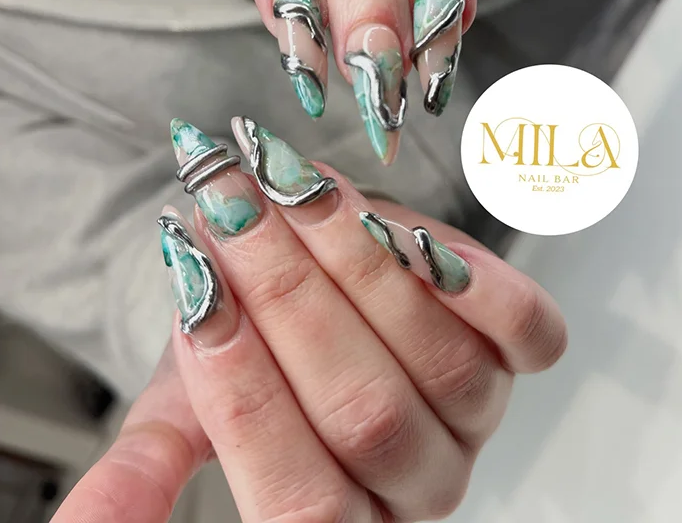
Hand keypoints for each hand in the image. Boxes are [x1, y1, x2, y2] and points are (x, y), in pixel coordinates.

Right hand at [54, 117, 565, 521]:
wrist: (312, 288)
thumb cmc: (251, 349)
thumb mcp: (190, 406)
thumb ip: (151, 462)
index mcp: (333, 517)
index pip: (295, 493)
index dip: (243, 394)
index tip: (196, 293)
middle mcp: (418, 482)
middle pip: (366, 413)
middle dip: (288, 298)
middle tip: (232, 209)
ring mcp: (478, 417)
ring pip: (441, 363)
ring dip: (359, 265)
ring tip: (294, 191)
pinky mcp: (518, 353)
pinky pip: (531, 335)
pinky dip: (484, 288)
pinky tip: (422, 239)